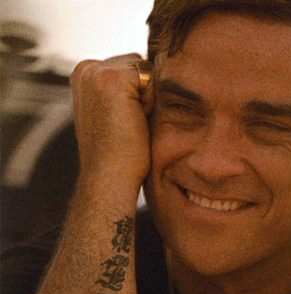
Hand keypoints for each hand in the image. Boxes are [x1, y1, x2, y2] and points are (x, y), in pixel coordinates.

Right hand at [70, 53, 154, 194]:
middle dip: (144, 95)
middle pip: (140, 66)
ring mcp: (96, 71)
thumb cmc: (120, 155)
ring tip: (131, 123)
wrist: (110, 178)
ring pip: (146, 71)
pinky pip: (151, 78)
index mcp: (85, 75)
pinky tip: (135, 120)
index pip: (132, 70)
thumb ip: (125, 91)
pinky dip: (151, 102)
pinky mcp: (112, 78)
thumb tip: (152, 76)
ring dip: (147, 99)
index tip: (123, 123)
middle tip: (128, 125)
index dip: (139, 97)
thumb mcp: (117, 114)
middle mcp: (86, 68)